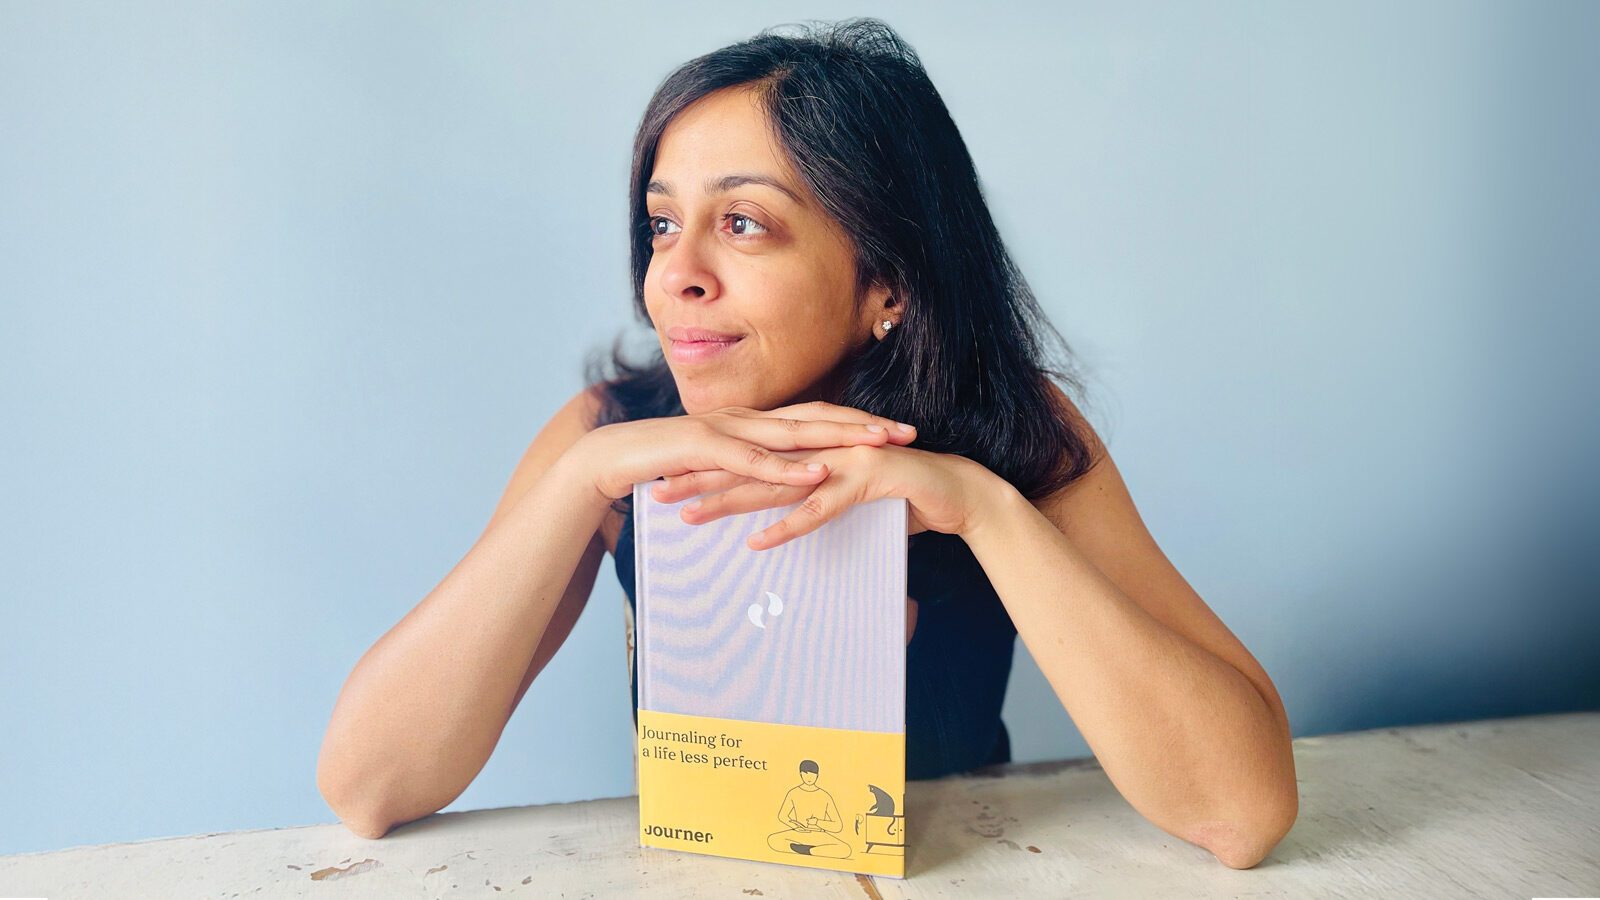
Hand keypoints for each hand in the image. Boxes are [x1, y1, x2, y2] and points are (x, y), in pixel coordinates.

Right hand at [572, 401, 917, 501]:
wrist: (609, 457)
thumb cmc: (662, 465)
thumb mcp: (717, 469)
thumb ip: (750, 472)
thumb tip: (782, 485)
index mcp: (752, 422)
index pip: (816, 417)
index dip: (857, 422)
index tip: (896, 431)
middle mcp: (747, 418)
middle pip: (818, 416)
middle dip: (865, 423)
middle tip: (908, 432)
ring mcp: (727, 429)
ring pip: (795, 430)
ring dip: (840, 436)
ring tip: (880, 445)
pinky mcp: (705, 447)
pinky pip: (755, 458)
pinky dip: (788, 465)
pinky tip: (817, 470)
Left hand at [647, 402, 1003, 549]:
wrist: (961, 492)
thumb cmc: (906, 497)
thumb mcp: (851, 497)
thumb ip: (816, 499)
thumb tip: (781, 517)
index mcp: (816, 448)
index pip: (752, 457)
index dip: (710, 468)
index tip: (671, 482)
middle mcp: (824, 448)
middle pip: (752, 464)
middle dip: (702, 479)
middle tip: (660, 495)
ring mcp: (845, 461)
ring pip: (776, 482)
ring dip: (731, 500)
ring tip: (691, 516)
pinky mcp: (868, 480)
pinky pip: (821, 507)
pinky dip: (789, 525)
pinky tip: (758, 543)